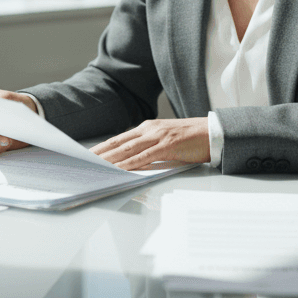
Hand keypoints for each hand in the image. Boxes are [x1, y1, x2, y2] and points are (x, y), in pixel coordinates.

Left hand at [91, 117, 210, 169]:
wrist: (214, 132)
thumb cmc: (191, 139)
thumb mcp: (166, 141)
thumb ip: (149, 148)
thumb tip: (133, 162)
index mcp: (148, 127)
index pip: (119, 139)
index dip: (102, 147)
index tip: (87, 155)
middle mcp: (149, 129)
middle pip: (119, 143)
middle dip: (99, 154)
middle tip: (83, 162)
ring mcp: (158, 136)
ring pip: (128, 149)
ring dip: (110, 160)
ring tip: (95, 167)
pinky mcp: (168, 146)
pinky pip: (145, 156)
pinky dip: (130, 164)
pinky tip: (120, 169)